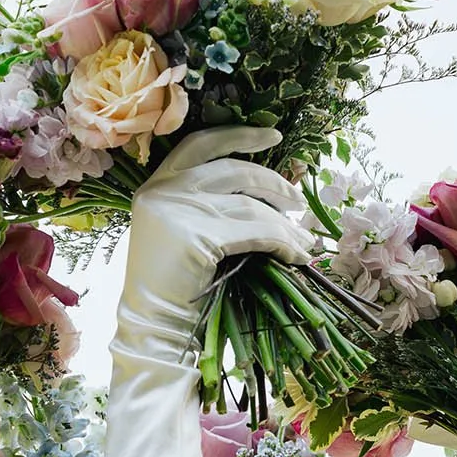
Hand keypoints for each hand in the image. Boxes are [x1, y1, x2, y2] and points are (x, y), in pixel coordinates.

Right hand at [117, 127, 310, 358]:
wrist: (152, 321)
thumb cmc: (172, 281)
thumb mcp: (180, 228)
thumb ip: (206, 202)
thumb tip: (265, 190)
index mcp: (157, 183)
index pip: (201, 143)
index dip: (239, 135)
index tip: (273, 135)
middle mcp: (164, 190)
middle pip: (233, 170)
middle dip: (274, 183)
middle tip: (298, 202)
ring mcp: (178, 210)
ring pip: (251, 206)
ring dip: (285, 225)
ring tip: (304, 242)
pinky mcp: (198, 236)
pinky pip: (256, 233)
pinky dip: (282, 243)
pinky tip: (295, 256)